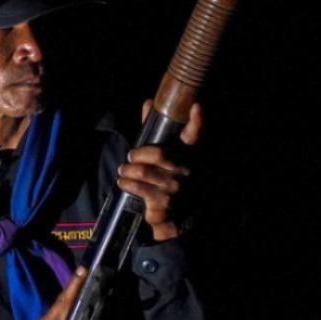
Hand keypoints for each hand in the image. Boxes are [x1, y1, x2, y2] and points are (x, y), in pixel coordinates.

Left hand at [118, 103, 203, 240]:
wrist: (170, 217)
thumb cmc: (162, 181)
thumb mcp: (161, 157)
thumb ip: (154, 130)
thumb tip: (148, 103)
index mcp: (185, 156)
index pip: (193, 136)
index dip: (196, 122)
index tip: (197, 106)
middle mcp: (184, 170)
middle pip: (158, 153)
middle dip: (138, 154)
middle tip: (130, 157)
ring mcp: (175, 187)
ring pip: (144, 171)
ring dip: (128, 171)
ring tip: (123, 171)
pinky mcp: (163, 202)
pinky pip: (140, 188)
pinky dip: (127, 184)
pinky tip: (124, 183)